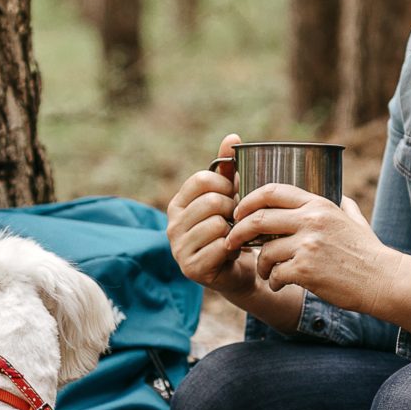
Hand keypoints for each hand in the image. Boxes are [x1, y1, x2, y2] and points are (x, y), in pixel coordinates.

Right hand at [166, 134, 264, 298]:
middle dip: (233, 209)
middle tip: (238, 221)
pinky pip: (220, 246)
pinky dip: (234, 248)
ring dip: (235, 230)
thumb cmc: (232, 231)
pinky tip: (233, 252)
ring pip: (217, 223)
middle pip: (211, 200)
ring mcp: (179, 248)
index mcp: (178, 203)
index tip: (233, 197)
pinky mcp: (192, 268)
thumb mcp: (229, 197)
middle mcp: (172, 225)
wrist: (238, 272)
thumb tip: (233, 137)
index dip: (226, 185)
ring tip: (235, 236)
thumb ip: (228, 169)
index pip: (202, 179)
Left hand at [232, 185, 410, 317]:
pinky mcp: (306, 270)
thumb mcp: (355, 221)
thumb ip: (343, 207)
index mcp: (319, 204)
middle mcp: (311, 220)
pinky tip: (279, 285)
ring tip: (267, 273)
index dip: (249, 200)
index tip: (239, 212)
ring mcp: (308, 245)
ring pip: (265, 252)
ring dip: (260, 265)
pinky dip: (273, 282)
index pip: (273, 191)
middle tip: (232, 242)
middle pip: (259, 219)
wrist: (382, 280)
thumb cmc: (369, 253)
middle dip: (239, 232)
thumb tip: (340, 198)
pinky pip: (275, 274)